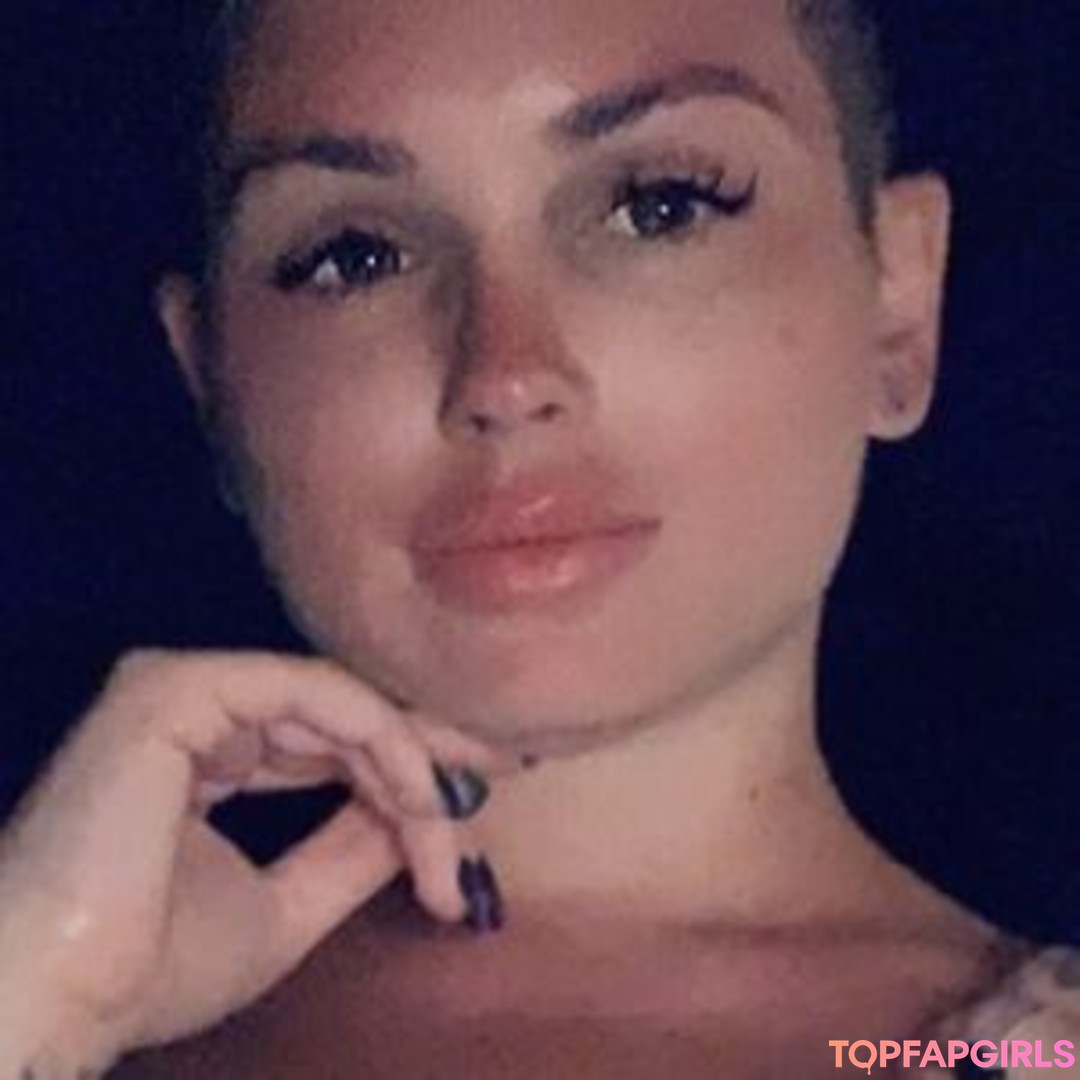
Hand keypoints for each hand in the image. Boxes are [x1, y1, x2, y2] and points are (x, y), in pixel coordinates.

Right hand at [0, 650, 506, 1074]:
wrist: (55, 1000)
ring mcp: (184, 688)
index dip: (408, 767)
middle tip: (503, 781)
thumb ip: (352, 849)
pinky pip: (312, 697)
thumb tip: (427, 813)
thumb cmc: (149, 967)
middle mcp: (198, 707)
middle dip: (429, 756)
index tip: (476, 803)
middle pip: (345, 717)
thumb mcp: (286, 907)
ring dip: (411, 766)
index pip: (331, 742)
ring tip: (454, 826)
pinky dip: (378, 741)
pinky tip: (421, 795)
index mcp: (208, 754)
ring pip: (340, 707)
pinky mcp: (177, 689)